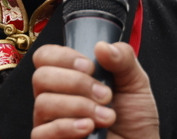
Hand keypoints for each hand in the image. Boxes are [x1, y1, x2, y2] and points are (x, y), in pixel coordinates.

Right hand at [31, 42, 159, 138]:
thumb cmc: (134, 119)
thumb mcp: (135, 82)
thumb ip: (122, 59)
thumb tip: (101, 46)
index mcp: (69, 76)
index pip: (45, 56)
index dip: (63, 56)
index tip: (90, 67)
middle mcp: (55, 96)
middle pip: (41, 76)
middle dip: (76, 83)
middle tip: (104, 95)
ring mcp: (51, 121)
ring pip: (43, 103)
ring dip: (79, 106)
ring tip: (106, 116)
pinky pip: (41, 132)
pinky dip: (67, 127)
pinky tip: (88, 128)